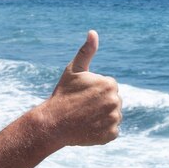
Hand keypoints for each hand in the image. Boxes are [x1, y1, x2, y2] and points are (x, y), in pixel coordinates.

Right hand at [44, 30, 121, 146]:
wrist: (53, 123)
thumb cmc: (63, 94)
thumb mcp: (74, 70)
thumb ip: (86, 51)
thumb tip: (93, 32)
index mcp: (110, 84)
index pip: (108, 87)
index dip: (94, 90)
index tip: (82, 95)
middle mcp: (116, 101)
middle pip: (112, 101)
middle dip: (100, 103)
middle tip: (82, 106)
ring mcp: (114, 119)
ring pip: (112, 115)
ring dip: (101, 116)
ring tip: (84, 117)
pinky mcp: (111, 135)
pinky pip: (111, 131)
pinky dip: (102, 130)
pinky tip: (88, 127)